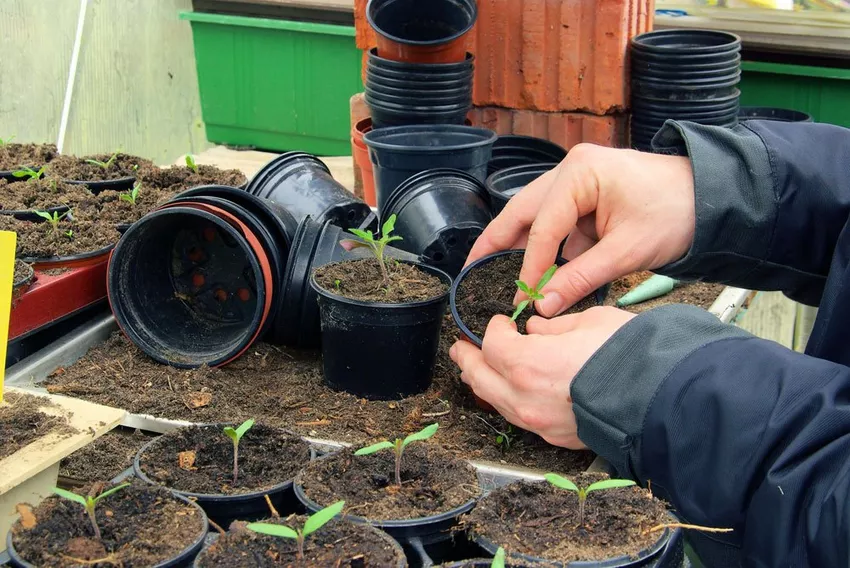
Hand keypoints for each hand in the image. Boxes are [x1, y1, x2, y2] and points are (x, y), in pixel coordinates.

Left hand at [449, 307, 634, 448]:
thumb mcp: (588, 322)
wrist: (660, 400)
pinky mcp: (553, 437)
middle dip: (467, 358)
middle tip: (461, 346)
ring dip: (482, 382)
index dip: (492, 328)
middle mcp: (524, 398)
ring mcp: (537, 422)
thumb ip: (552, 327)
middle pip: (478, 377)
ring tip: (476, 369)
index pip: (491, 344)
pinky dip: (506, 400)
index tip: (500, 322)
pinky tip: (508, 391)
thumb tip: (535, 331)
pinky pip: (517, 417)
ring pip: (494, 402)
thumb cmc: (629, 356)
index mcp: (527, 363)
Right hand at [467, 144, 695, 316]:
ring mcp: (577, 179)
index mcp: (580, 173)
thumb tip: (543, 305)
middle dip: (496, 242)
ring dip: (518, 245)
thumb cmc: (677, 213)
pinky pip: (555, 221)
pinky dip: (545, 245)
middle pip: (522, 211)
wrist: (714, 197)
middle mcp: (571, 169)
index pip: (542, 226)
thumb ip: (580, 278)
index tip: (519, 298)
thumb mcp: (627, 251)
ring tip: (492, 272)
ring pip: (534, 215)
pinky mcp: (586, 193)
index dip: (528, 267)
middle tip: (470, 271)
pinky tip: (534, 269)